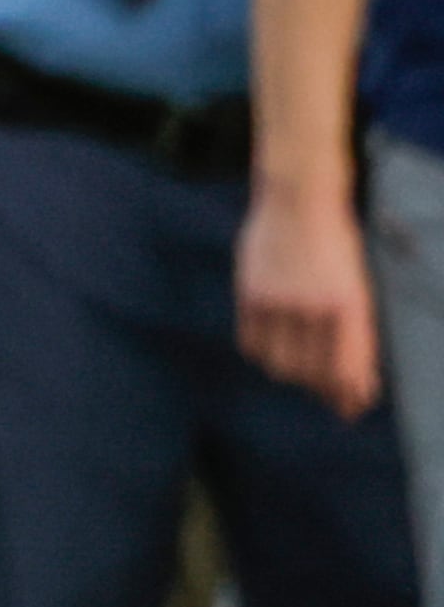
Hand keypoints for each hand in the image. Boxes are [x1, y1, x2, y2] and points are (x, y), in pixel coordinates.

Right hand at [236, 182, 381, 416]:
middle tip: (332, 397)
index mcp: (348, 301)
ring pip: (280, 362)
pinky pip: (252, 343)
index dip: (349, 391)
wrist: (299, 198)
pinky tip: (273, 351)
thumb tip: (347, 375)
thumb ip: (352, 328)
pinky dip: (263, 353)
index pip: (346, 364)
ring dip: (292, 373)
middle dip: (323, 389)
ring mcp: (279, 301)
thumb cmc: (334, 240)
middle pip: (312, 371)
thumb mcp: (355, 282)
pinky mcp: (251, 295)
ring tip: (302, 371)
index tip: (354, 408)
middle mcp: (314, 306)